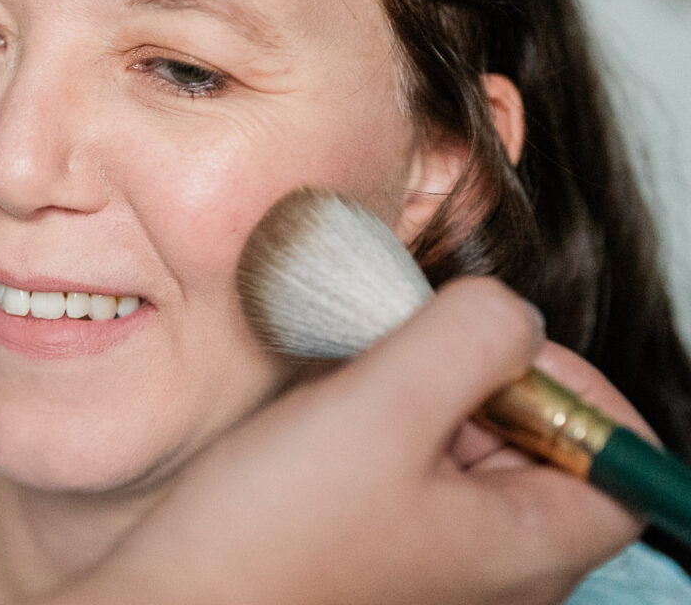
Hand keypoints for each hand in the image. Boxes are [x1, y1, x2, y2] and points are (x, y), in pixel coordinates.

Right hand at [41, 277, 647, 604]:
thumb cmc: (265, 540)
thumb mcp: (379, 410)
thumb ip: (468, 337)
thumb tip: (509, 313)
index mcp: (525, 552)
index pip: (620, 461)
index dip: (573, 387)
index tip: (491, 347)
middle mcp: (493, 573)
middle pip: (540, 449)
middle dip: (477, 381)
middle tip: (398, 360)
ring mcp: (432, 569)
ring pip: (466, 456)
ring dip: (417, 400)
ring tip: (346, 397)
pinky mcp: (373, 558)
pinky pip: (408, 476)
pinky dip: (378, 433)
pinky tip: (319, 429)